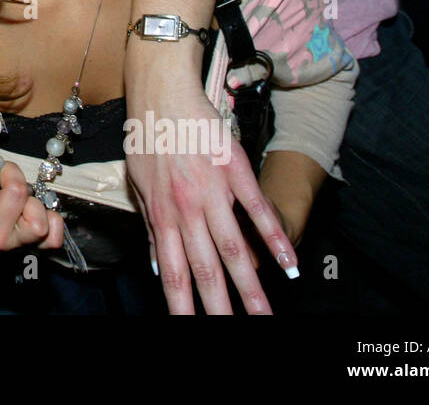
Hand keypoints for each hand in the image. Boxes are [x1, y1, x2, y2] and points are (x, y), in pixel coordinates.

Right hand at [0, 127, 64, 255]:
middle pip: (16, 193)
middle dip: (11, 174)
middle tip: (3, 174)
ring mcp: (16, 246)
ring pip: (38, 216)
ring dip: (31, 200)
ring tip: (17, 198)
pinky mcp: (34, 250)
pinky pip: (54, 235)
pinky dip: (51, 220)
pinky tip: (35, 211)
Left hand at [125, 78, 297, 314]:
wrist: (162, 94)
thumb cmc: (148, 139)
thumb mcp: (139, 186)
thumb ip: (151, 229)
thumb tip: (159, 268)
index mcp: (161, 216)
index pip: (173, 274)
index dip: (182, 307)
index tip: (189, 330)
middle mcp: (186, 209)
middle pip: (206, 270)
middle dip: (220, 309)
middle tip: (231, 334)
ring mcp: (213, 191)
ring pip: (234, 249)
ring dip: (250, 286)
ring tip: (265, 316)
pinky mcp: (236, 171)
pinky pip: (257, 211)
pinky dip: (273, 239)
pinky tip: (289, 264)